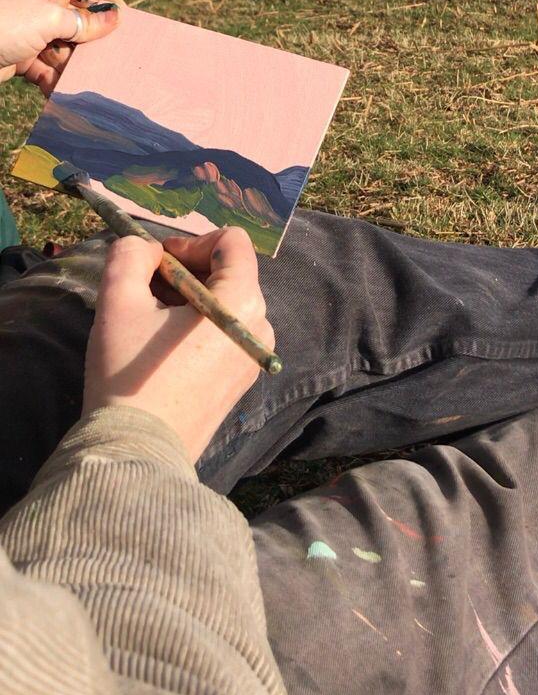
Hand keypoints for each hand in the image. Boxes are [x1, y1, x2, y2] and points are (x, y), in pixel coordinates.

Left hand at [0, 0, 122, 94]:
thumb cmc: (4, 23)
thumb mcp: (50, 19)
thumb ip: (85, 22)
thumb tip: (117, 18)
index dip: (108, 2)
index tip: (130, 22)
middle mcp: (39, 0)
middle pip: (78, 19)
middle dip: (93, 40)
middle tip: (117, 56)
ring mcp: (30, 29)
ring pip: (66, 46)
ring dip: (76, 64)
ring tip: (94, 79)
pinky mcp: (21, 54)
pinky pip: (48, 67)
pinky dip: (56, 79)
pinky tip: (66, 91)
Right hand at [83, 228, 272, 462]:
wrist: (137, 452)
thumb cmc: (130, 372)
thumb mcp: (119, 301)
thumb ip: (131, 256)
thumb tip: (145, 248)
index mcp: (242, 302)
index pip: (232, 242)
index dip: (191, 241)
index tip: (157, 262)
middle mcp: (261, 327)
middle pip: (230, 273)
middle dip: (187, 271)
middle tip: (147, 288)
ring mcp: (252, 358)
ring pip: (225, 305)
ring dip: (189, 300)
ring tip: (151, 319)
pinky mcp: (239, 383)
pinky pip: (225, 335)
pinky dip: (197, 328)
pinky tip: (163, 348)